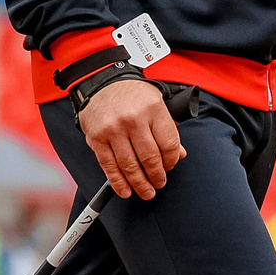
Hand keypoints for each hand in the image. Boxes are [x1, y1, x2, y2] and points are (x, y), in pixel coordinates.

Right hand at [78, 78, 184, 199]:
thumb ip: (168, 129)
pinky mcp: (96, 138)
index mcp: (153, 110)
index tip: (169, 167)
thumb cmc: (133, 94)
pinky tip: (125, 191)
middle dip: (156, 177)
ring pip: (129, 166)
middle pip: (150, 158)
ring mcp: (113, 130)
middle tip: (159, 184)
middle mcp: (133, 119)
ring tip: (146, 192)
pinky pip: (109, 166)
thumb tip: (179, 155)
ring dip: (139, 184)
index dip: (171, 161)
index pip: (169, 144)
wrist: (102, 82)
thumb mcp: (157, 104)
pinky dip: (118, 182)